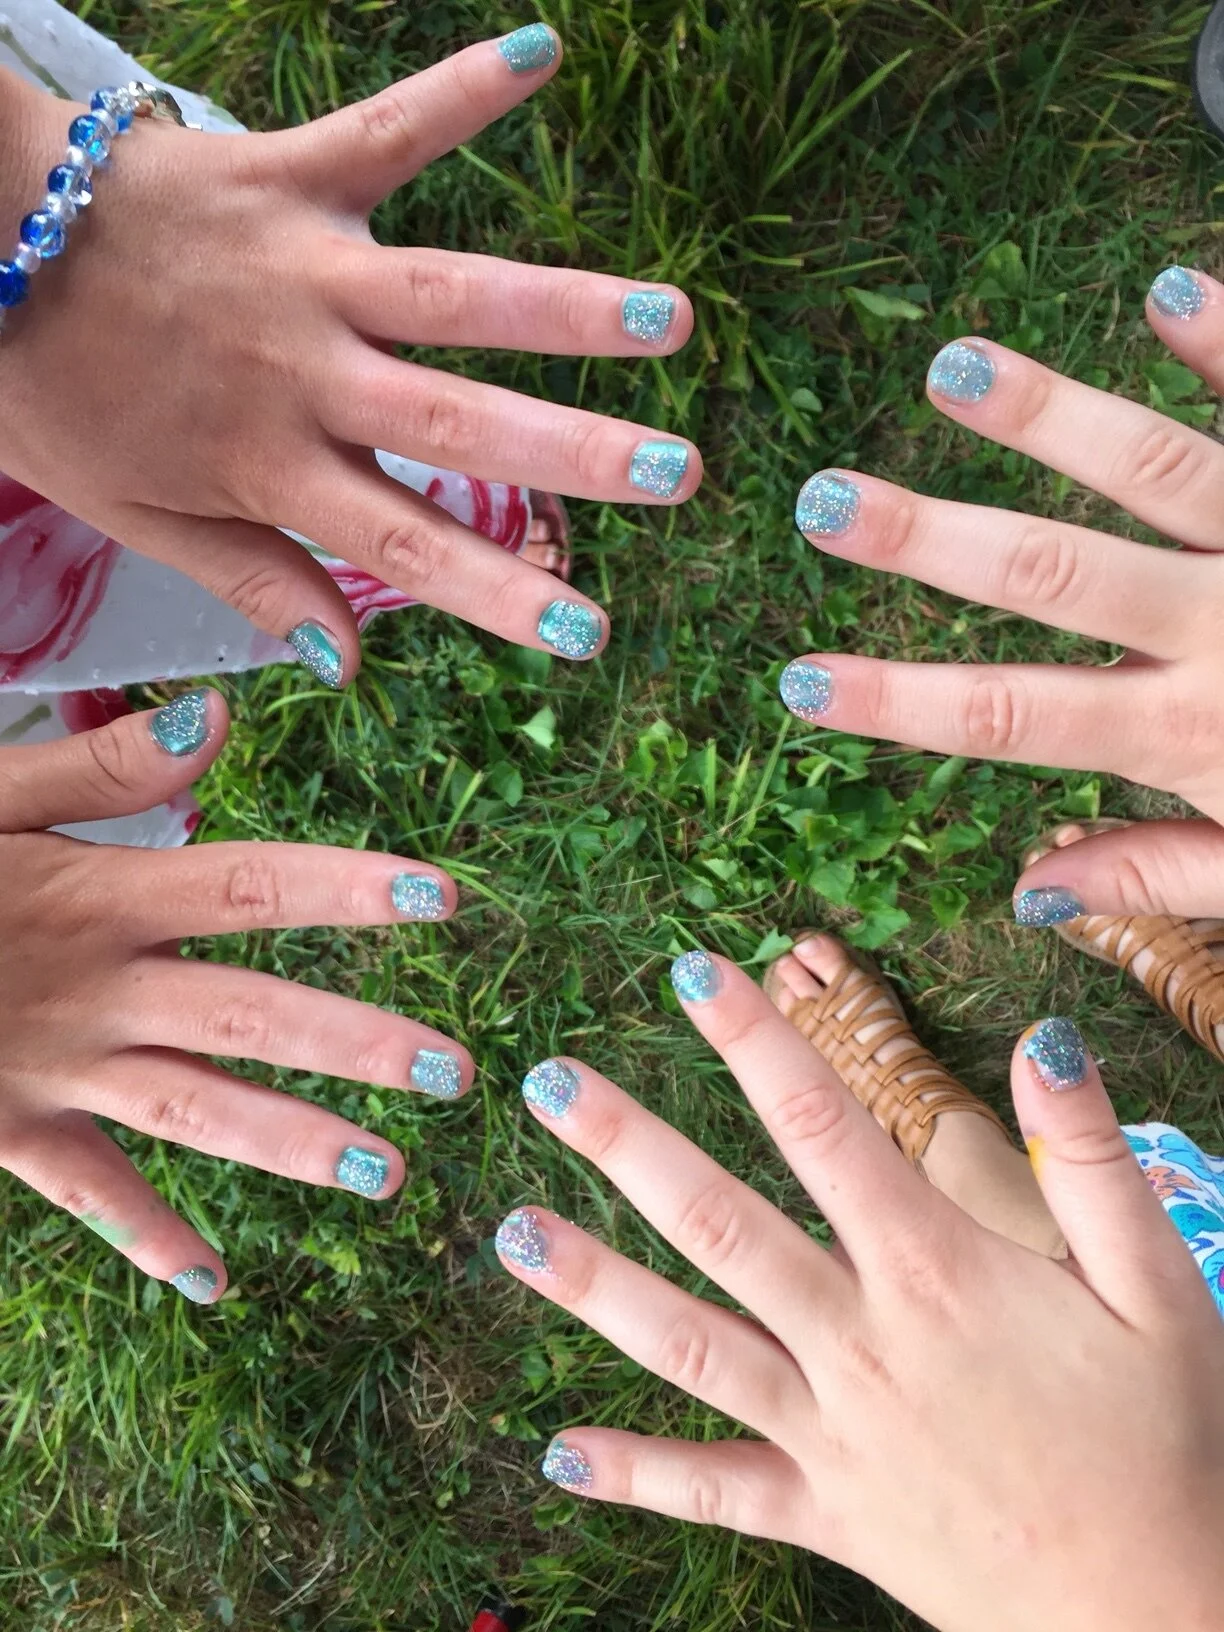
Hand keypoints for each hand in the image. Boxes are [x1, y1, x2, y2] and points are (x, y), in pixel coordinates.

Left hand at [0, 27, 698, 680]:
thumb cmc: (50, 388)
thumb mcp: (134, 514)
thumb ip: (251, 578)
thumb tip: (350, 664)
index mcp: (267, 458)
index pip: (402, 542)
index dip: (497, 592)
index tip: (588, 632)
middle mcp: (304, 366)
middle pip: (454, 419)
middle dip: (572, 449)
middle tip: (679, 473)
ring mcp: (303, 265)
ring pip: (451, 291)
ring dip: (565, 303)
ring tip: (673, 316)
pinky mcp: (283, 168)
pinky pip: (384, 128)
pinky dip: (459, 89)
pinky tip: (543, 50)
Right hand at [0, 691, 472, 1300]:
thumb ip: (94, 770)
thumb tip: (217, 721)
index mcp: (101, 898)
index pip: (251, 887)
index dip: (349, 891)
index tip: (446, 898)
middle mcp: (95, 992)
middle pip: (249, 1018)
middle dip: (355, 1046)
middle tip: (458, 1072)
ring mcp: (54, 1071)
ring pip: (193, 1112)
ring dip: (290, 1143)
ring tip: (387, 1174)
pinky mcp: (6, 1130)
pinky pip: (84, 1192)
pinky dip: (142, 1235)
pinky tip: (210, 1282)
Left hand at [496, 953, 1223, 1631]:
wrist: (1165, 1614)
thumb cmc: (1169, 1439)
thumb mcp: (1156, 1286)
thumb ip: (1092, 1159)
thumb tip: (1045, 1035)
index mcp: (938, 1273)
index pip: (825, 1127)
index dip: (755, 1040)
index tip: (689, 971)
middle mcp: (863, 1344)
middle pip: (724, 1226)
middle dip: (631, 1148)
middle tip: (547, 1082)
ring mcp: (833, 1436)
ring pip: (691, 1350)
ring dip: (596, 1289)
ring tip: (509, 1234)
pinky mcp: (828, 1517)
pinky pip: (717, 1495)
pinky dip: (636, 1477)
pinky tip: (556, 1455)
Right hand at [779, 264, 1223, 915]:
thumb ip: (1166, 872)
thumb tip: (1030, 884)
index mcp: (1196, 731)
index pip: (1012, 718)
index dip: (898, 704)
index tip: (799, 683)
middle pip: (1050, 577)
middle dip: (926, 541)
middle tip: (825, 501)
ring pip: (1156, 470)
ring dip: (1051, 417)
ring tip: (953, 369)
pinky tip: (1170, 286)